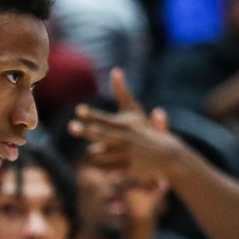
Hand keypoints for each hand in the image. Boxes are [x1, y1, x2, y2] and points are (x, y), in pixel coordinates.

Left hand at [70, 69, 190, 183]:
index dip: (91, 114)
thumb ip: (121, 92)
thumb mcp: (134, 110)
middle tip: (71, 126)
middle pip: (100, 133)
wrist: (166, 154)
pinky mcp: (128, 168)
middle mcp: (124, 137)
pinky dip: (103, 166)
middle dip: (85, 130)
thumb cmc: (145, 129)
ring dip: (96, 152)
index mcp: (124, 123)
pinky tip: (109, 161)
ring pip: (97, 154)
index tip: (79, 110)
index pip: (104, 118)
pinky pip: (105, 168)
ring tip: (106, 149)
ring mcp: (126, 154)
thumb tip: (115, 70)